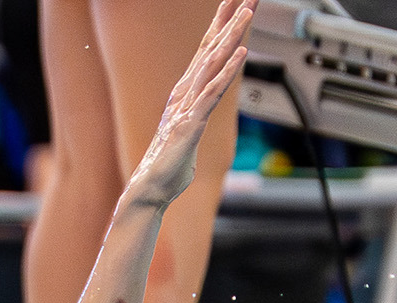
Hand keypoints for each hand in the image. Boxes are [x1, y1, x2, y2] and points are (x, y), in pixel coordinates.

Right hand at [123, 0, 254, 208]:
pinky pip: (213, 92)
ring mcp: (187, 105)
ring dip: (231, 35)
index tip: (236, 4)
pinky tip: (241, 53)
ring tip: (247, 11)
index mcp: (185, 92)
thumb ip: (193, 120)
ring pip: (213, 62)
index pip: (207, 52)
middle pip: (211, 47)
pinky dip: (228, 71)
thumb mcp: (187, 135)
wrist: (149, 189)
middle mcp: (185, 92)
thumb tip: (196, 119)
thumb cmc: (168, 167)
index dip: (222, 26)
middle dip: (230, 19)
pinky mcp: (192, 122)